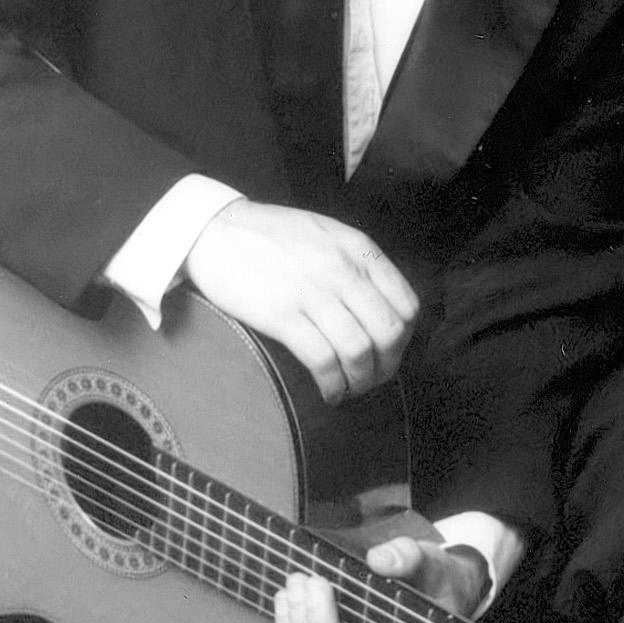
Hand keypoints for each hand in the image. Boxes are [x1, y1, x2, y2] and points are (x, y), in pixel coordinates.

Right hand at [185, 202, 419, 402]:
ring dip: (361, 381)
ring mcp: (313, 292)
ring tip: (351, 390)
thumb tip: (382, 306)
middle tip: (373, 380)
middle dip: (388, 366)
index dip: (405, 339)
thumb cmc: (273, 236)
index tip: (391, 354)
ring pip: (359, 350)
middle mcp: (343, 270)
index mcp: (359, 250)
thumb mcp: (328, 235)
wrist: (216, 230)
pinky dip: (332, 384)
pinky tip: (329, 392)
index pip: (406, 304)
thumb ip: (358, 264)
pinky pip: (322, 359)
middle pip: (389, 332)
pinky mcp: (282, 315)